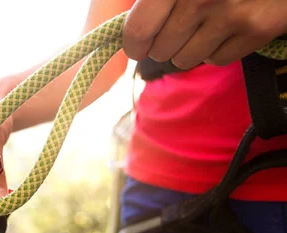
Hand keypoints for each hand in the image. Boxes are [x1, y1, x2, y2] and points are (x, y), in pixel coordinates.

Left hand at [122, 0, 286, 68]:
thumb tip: (132, 32)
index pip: (139, 29)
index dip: (133, 44)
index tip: (137, 48)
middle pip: (161, 50)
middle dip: (164, 45)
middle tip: (179, 28)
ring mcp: (232, 14)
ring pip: (185, 60)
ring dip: (189, 49)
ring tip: (205, 25)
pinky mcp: (257, 30)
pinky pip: (216, 60)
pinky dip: (216, 50)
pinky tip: (226, 28)